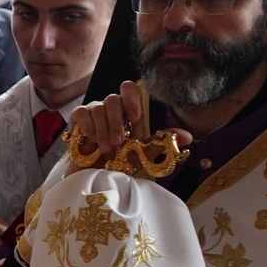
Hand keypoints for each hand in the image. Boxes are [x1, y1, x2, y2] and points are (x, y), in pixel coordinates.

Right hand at [67, 81, 190, 166]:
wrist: (95, 177)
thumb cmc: (118, 164)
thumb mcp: (143, 154)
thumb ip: (161, 142)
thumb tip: (189, 136)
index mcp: (127, 112)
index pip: (130, 89)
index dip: (131, 98)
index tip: (135, 117)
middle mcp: (111, 108)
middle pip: (113, 99)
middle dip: (117, 122)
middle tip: (119, 143)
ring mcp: (93, 111)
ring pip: (98, 107)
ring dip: (103, 130)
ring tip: (106, 149)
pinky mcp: (78, 118)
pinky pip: (82, 113)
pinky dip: (88, 128)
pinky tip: (91, 142)